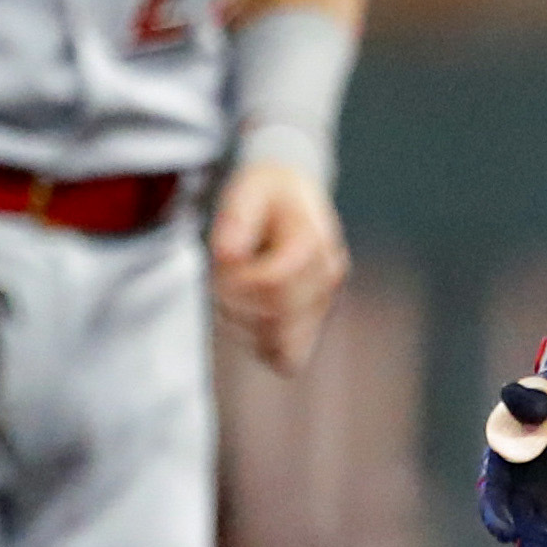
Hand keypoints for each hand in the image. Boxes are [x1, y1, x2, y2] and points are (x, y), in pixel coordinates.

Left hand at [208, 159, 349, 375]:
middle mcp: (328, 275)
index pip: (273, 283)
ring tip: (230, 295)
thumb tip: (227, 255)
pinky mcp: (314, 321)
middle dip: (234, 304)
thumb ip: (236, 218)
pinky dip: (260, 344)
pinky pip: (289, 358)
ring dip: (242, 326)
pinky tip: (244, 315)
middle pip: (276, 316)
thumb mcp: (246, 188)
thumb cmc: (266, 193)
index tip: (219, 264)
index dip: (236, 282)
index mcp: (313, 240)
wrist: (293, 195)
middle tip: (218, 279)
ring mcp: (324, 302)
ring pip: (281, 345)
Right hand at [476, 355, 546, 546]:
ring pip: (546, 536)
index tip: (506, 534)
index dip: (496, 515)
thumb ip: (531, 400)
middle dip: (538, 543)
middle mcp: (516, 489)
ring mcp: (540, 503)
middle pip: (521, 525)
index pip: (492, 495)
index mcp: (503, 462)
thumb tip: (509, 393)